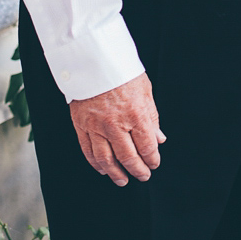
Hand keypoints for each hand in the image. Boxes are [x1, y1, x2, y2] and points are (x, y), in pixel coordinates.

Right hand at [69, 72, 165, 186]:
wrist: (94, 59)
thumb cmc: (121, 72)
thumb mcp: (145, 90)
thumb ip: (152, 117)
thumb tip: (159, 139)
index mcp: (135, 114)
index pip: (147, 146)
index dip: (152, 159)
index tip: (154, 164)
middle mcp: (116, 124)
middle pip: (128, 157)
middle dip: (138, 170)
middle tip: (143, 176)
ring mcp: (96, 126)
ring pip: (106, 159)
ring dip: (116, 173)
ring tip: (123, 180)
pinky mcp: (81, 125)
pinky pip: (88, 151)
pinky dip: (96, 164)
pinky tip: (103, 169)